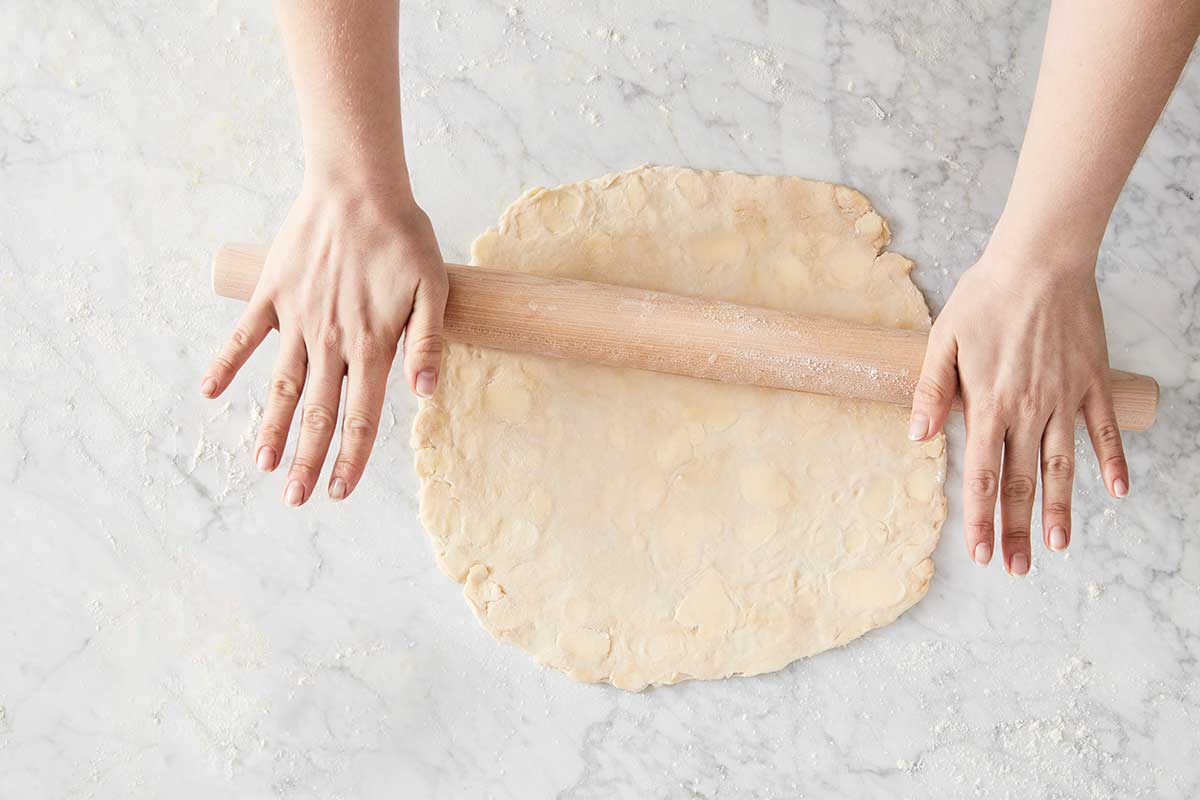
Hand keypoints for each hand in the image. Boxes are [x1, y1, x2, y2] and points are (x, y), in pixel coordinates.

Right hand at [199, 179, 447, 504]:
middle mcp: (330, 339)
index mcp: (371, 344)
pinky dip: (226, 363)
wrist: (357, 186)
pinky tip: (210, 393)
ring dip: (271, 426)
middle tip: (296, 498)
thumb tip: (426, 394)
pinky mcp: (272, 293)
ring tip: (262, 464)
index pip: (362, 414)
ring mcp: (296, 318)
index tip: (339, 490)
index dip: (351, 456)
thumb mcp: (433, 289)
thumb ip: (428, 343)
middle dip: (307, 459)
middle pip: (316, 411)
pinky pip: (244, 335)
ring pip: (280, 384)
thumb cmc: (402, 237)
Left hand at [907, 243, 1128, 574]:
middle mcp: (1028, 410)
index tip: (979, 554)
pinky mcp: (1092, 382)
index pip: (979, 475)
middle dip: (1017, 530)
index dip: (979, 518)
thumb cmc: (985, 298)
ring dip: (1061, 510)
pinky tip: (1117, 492)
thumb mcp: (942, 340)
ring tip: (1058, 547)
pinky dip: (1112, 462)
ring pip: (1062, 466)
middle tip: (1017, 569)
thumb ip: (930, 392)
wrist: (1040, 261)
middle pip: (1021, 482)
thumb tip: (917, 438)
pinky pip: (1103, 430)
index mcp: (988, 404)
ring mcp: (1065, 399)